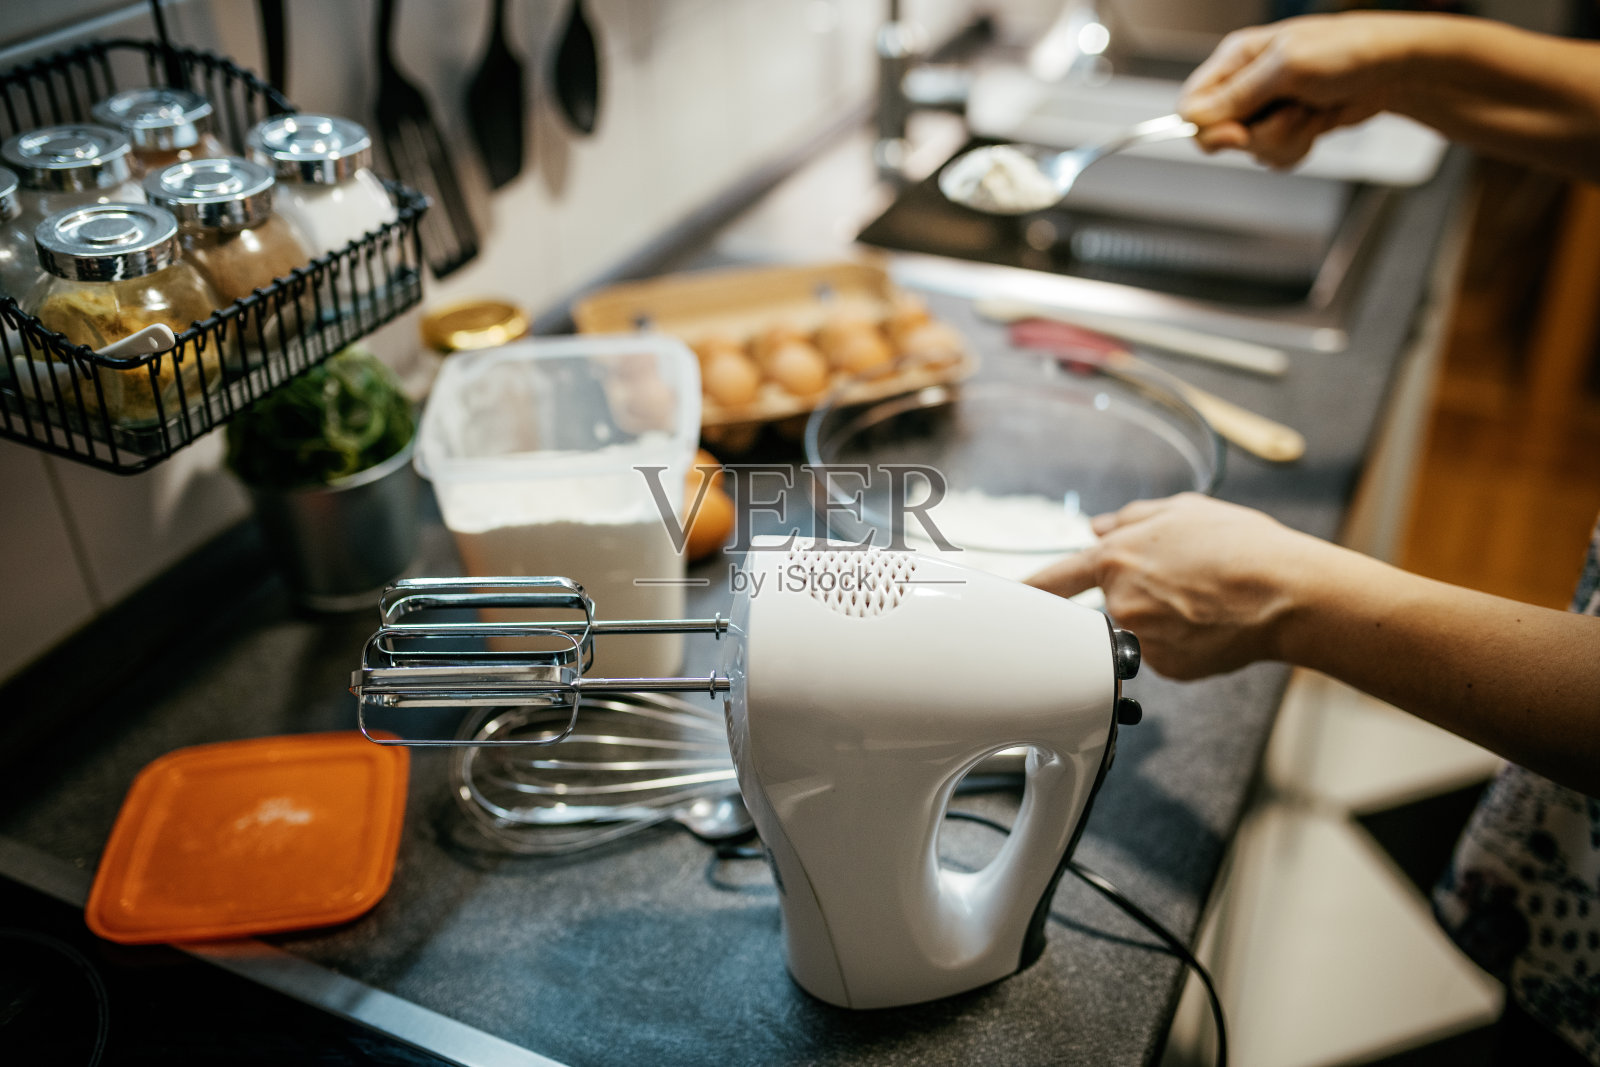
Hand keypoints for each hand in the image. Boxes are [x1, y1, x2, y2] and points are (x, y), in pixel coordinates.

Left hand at [1027, 493, 1331, 678]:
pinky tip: (1213, 625)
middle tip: (1185, 585)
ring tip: (1208, 600)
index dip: (1030, 590)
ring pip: (1141, 629)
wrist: (1286, 593)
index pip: (1056, 579)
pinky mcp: (1167, 667)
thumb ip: (1133, 519)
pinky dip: (1183, 642)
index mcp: (1117, 559)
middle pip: (1112, 604)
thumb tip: (1100, 526)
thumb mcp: (1184, 511)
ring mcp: (1142, 639)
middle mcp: (1120, 602)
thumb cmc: (1242, 547)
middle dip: (1139, 595)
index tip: (1009, 600)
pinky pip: (1164, 654)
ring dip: (1164, 617)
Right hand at [1178, 13, 1424, 167]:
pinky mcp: (1286, 127)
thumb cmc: (1348, 51)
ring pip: (1250, 149)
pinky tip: (1315, 125)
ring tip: (1310, 113)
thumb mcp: (1287, 68)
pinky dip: (1296, 147)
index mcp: (1236, 59)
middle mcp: (1246, 84)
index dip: (1208, 128)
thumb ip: (1237, 95)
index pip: (1192, 105)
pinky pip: (1273, 155)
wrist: (1395, 69)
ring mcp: (1266, 108)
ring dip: (1284, 139)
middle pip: (1220, 135)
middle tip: (1290, 113)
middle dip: (1259, 134)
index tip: (1236, 135)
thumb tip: (1194, 120)